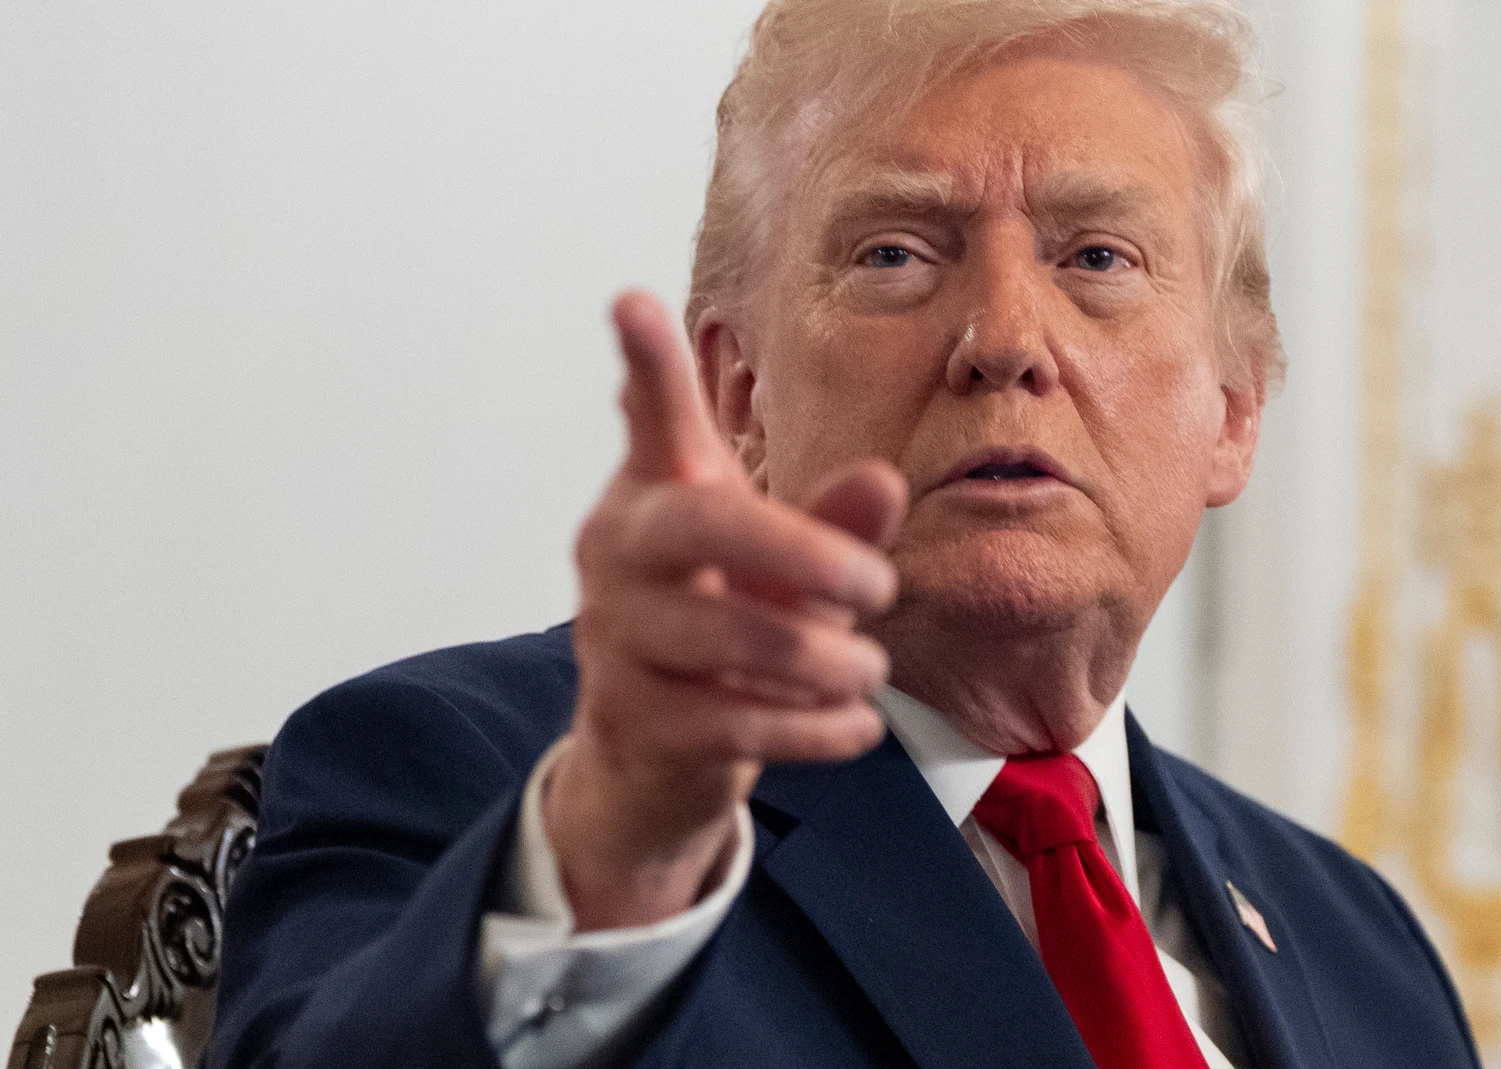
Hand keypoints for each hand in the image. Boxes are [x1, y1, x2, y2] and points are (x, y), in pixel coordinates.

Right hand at [544, 291, 907, 931]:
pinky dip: (814, 728)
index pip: (652, 419)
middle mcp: (620, 551)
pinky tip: (854, 724)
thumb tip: (886, 481)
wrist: (655, 754)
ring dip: (824, 659)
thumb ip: (835, 526)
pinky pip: (737, 723)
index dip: (646, 364)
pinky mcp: (633, 717)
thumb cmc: (727, 625)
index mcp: (659, 492)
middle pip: (701, 525)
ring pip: (730, 637)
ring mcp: (615, 634)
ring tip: (870, 668)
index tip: (631, 299)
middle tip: (881, 584)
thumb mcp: (788, 570)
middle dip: (803, 553)